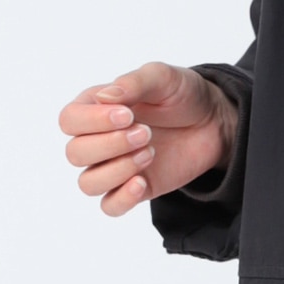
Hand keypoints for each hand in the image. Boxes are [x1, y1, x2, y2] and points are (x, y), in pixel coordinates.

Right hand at [58, 62, 238, 217]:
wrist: (214, 120)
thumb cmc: (181, 94)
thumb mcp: (162, 77)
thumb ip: (133, 82)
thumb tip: (104, 96)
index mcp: (95, 108)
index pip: (69, 120)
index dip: (93, 121)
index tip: (128, 115)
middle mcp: (98, 139)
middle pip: (75, 153)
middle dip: (110, 145)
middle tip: (146, 133)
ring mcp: (114, 166)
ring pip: (88, 183)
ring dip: (117, 170)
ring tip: (150, 152)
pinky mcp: (134, 188)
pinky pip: (110, 206)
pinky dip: (122, 198)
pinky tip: (143, 182)